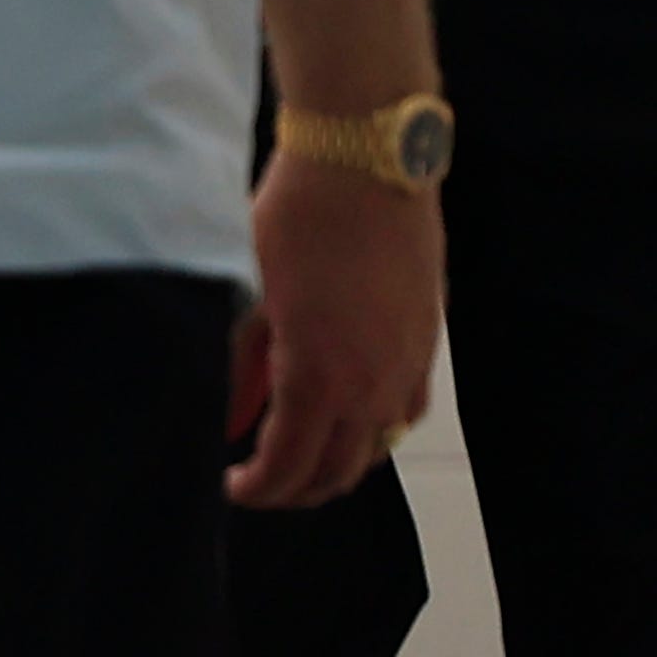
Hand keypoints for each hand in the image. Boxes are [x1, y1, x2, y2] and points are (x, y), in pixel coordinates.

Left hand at [227, 149, 440, 508]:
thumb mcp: (247, 295)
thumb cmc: (294, 221)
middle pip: (338, 471)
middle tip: (258, 484)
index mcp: (318, 377)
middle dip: (294, 490)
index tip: (229, 488)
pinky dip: (373, 431)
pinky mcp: (428, 340)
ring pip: (377, 448)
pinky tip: (345, 418)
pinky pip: (405, 411)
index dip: (258, 490)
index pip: (290, 466)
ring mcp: (409, 364)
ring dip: (336, 465)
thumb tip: (228, 415)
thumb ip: (239, 364)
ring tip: (296, 456)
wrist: (366, 165)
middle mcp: (373, 384)